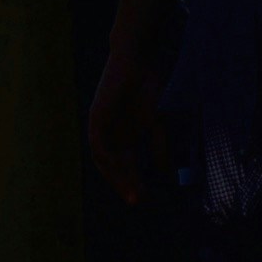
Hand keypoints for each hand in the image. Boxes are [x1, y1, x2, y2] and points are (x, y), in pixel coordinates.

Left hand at [86, 38, 166, 209]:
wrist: (136, 60)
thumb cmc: (147, 88)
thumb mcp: (156, 122)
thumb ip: (158, 146)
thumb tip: (165, 173)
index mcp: (123, 138)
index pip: (124, 168)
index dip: (132, 183)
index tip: (144, 199)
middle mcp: (110, 135)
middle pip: (113, 168)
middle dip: (124, 184)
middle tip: (137, 201)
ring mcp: (101, 126)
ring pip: (103, 159)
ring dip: (114, 175)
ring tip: (129, 187)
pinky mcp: (95, 115)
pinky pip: (96, 142)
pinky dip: (105, 155)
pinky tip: (117, 164)